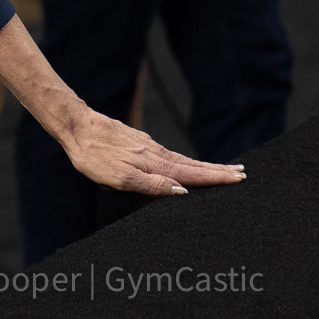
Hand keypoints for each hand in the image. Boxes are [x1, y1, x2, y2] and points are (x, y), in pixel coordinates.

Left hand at [57, 108, 246, 194]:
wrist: (76, 126)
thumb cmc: (93, 155)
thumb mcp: (119, 178)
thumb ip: (152, 185)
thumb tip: (182, 192)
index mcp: (155, 165)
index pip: (193, 175)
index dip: (216, 178)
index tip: (239, 179)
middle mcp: (156, 154)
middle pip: (193, 165)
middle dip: (218, 171)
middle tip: (242, 174)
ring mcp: (148, 147)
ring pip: (182, 159)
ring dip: (205, 165)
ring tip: (223, 169)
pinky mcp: (139, 142)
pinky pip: (169, 154)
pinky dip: (185, 160)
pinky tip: (185, 163)